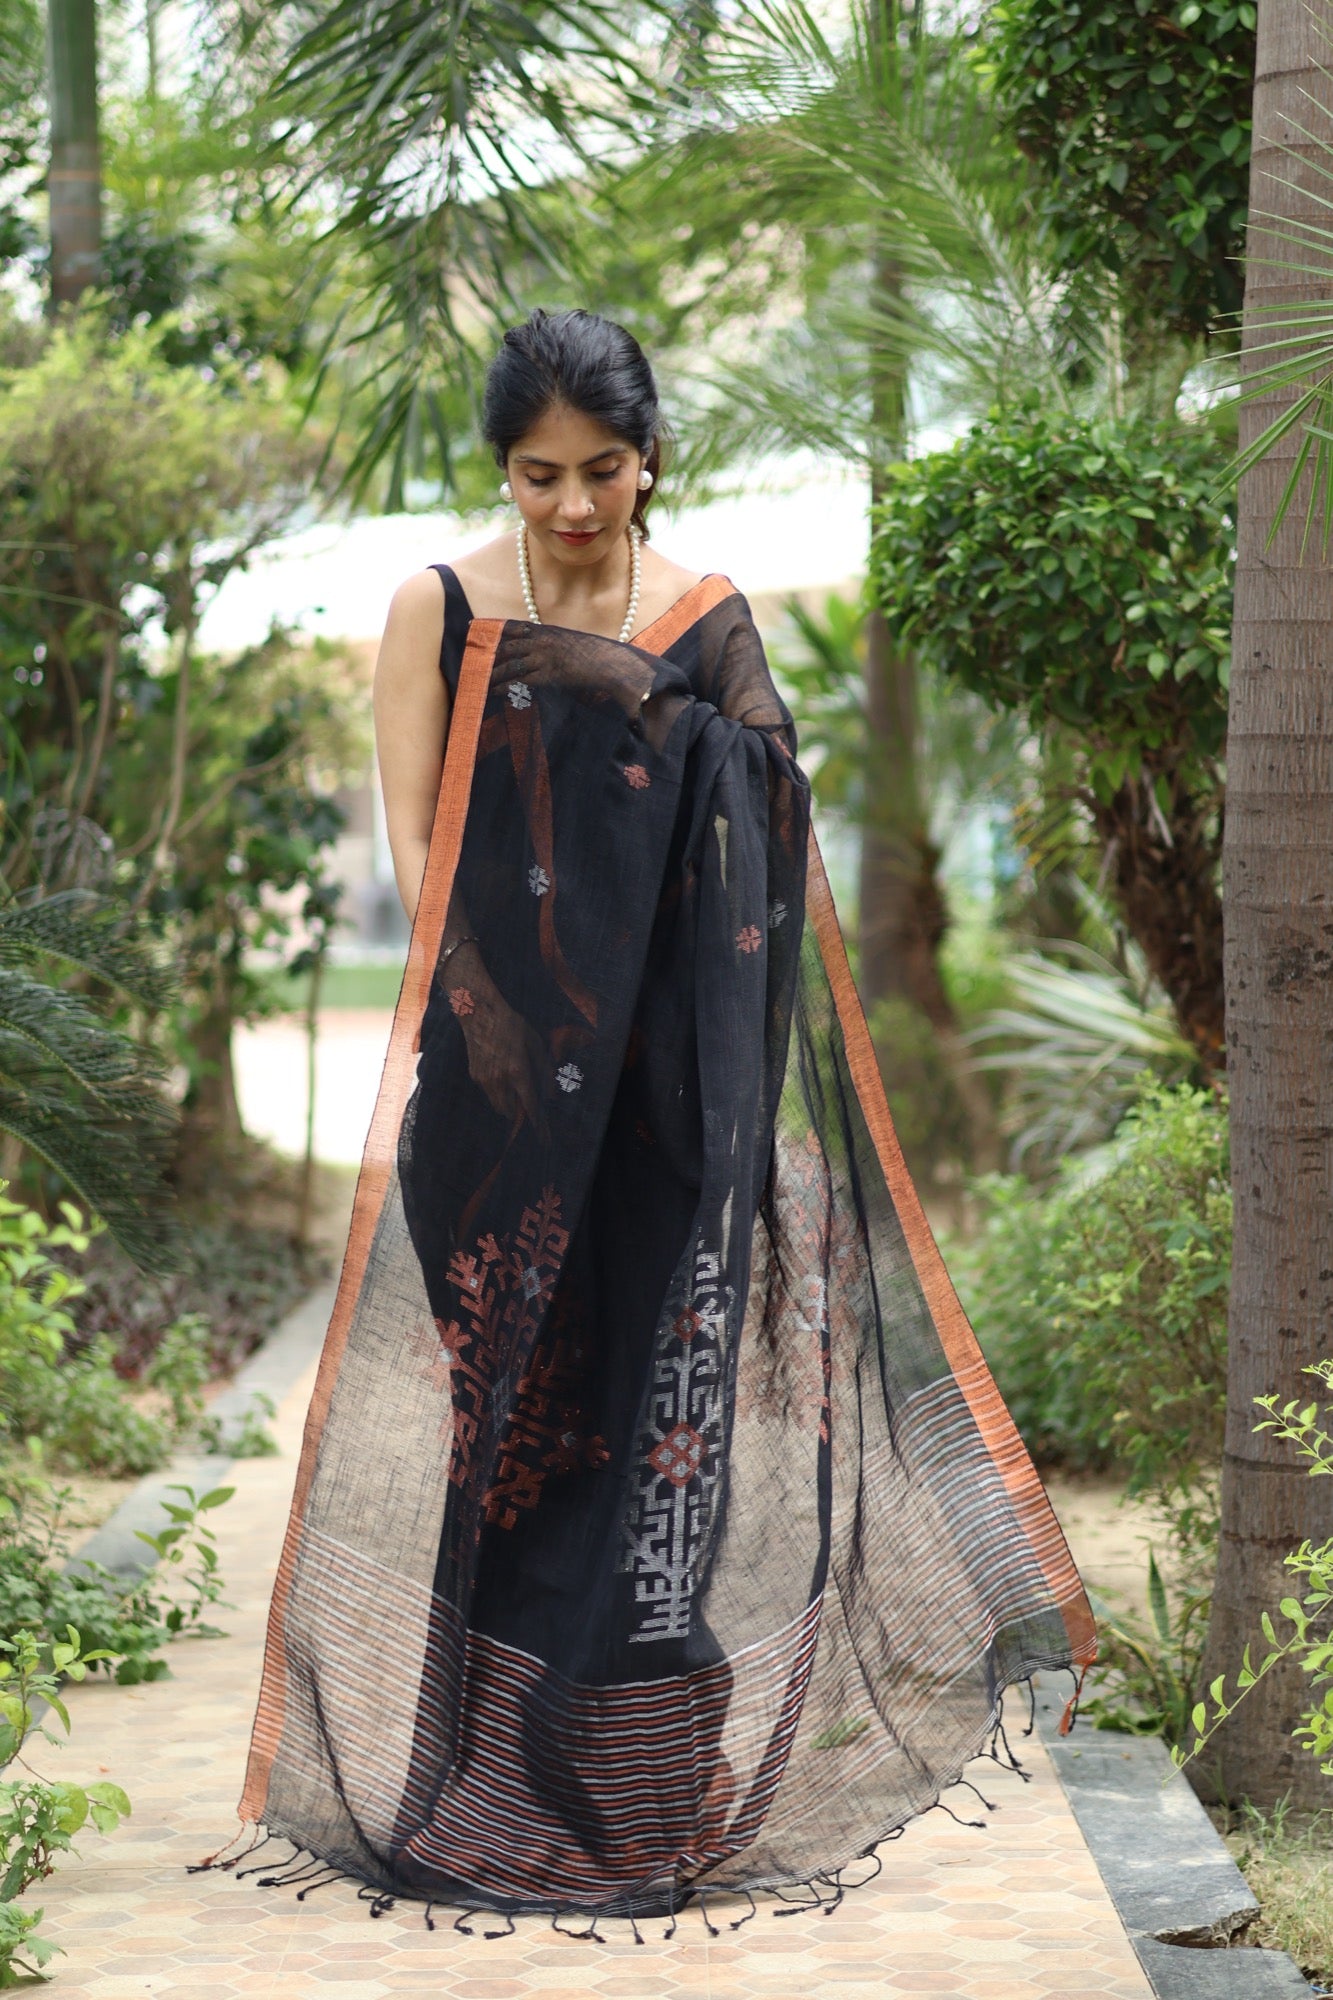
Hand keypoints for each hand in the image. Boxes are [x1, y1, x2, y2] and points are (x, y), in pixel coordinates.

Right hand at [450, 979, 547, 1135]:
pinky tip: (502, 1075)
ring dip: (509, 1105)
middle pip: (512, 1112)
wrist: (479, 1013)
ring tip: (515, 1088)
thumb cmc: (511, 1024)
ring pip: (498, 1106)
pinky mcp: (475, 1076)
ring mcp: (484, 1080)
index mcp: (517, 1071)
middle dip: (521, 1114)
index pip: (530, 1107)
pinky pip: (489, 1094)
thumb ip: (544, 1070)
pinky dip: (498, 1093)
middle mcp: (499, 1080)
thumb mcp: (535, 1043)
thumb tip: (550, 1094)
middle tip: (528, 1104)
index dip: (538, 1126)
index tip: (544, 1140)